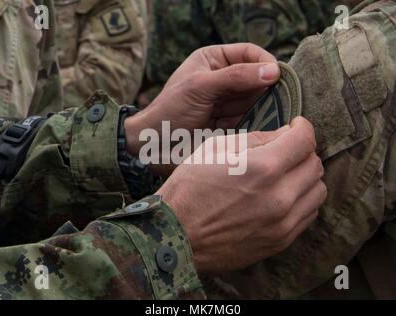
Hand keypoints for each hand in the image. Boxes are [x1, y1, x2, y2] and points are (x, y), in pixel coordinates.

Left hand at [125, 44, 279, 166]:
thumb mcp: (200, 87)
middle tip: (271, 101)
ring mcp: (229, 102)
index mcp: (214, 60)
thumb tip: (273, 71)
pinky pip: (251, 120)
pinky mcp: (231, 123)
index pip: (249, 53)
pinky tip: (244, 128)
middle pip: (257, 78)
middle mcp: (225, 79)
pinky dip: (252, 124)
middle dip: (264, 89)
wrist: (155, 145)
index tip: (277, 77)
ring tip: (248, 119)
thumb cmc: (170, 110)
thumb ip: (235, 77)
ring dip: (258, 109)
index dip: (265, 62)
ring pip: (257, 100)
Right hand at [157, 117, 326, 272]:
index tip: (296, 126)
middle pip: (314, 164)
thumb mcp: (214, 149)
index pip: (305, 140)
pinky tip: (283, 196)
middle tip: (287, 150)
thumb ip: (255, 139)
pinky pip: (308, 215)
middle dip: (303, 151)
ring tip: (287, 174)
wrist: (177, 235)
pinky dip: (302, 200)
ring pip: (318, 191)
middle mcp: (280, 197)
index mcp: (262, 168)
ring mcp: (283, 223)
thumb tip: (283, 135)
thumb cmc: (189, 189)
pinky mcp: (280, 241)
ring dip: (306, 177)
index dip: (302, 127)